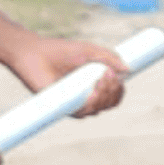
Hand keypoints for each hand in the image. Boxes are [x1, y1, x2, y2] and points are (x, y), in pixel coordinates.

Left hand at [5, 35, 125, 116]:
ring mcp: (75, 102)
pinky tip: (92, 93)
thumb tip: (128, 69)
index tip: (115, 73)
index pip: (114, 93)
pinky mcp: (63, 107)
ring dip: (105, 96)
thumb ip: (110, 57)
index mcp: (94, 82)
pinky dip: (92, 105)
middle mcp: (86, 95)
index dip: (119, 87)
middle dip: (114, 90)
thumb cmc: (61, 51)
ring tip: (99, 80)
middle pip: (110, 102)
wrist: (36, 54)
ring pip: (99, 109)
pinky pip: (83, 113)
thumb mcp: (90, 51)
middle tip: (107, 75)